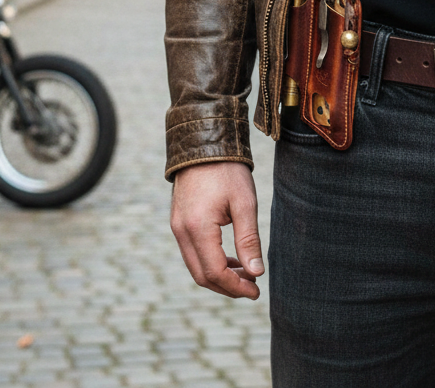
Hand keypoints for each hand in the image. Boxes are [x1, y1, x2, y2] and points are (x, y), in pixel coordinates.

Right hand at [170, 161, 263, 299]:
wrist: (202, 143)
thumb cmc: (227, 171)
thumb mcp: (244, 204)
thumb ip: (249, 240)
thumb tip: (257, 274)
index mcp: (197, 228)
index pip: (215, 272)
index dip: (236, 287)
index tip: (257, 291)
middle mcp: (181, 231)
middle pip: (201, 275)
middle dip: (227, 287)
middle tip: (252, 287)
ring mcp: (177, 226)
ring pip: (195, 266)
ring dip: (219, 276)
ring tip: (246, 273)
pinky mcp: (178, 221)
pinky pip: (192, 253)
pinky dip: (210, 262)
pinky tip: (230, 259)